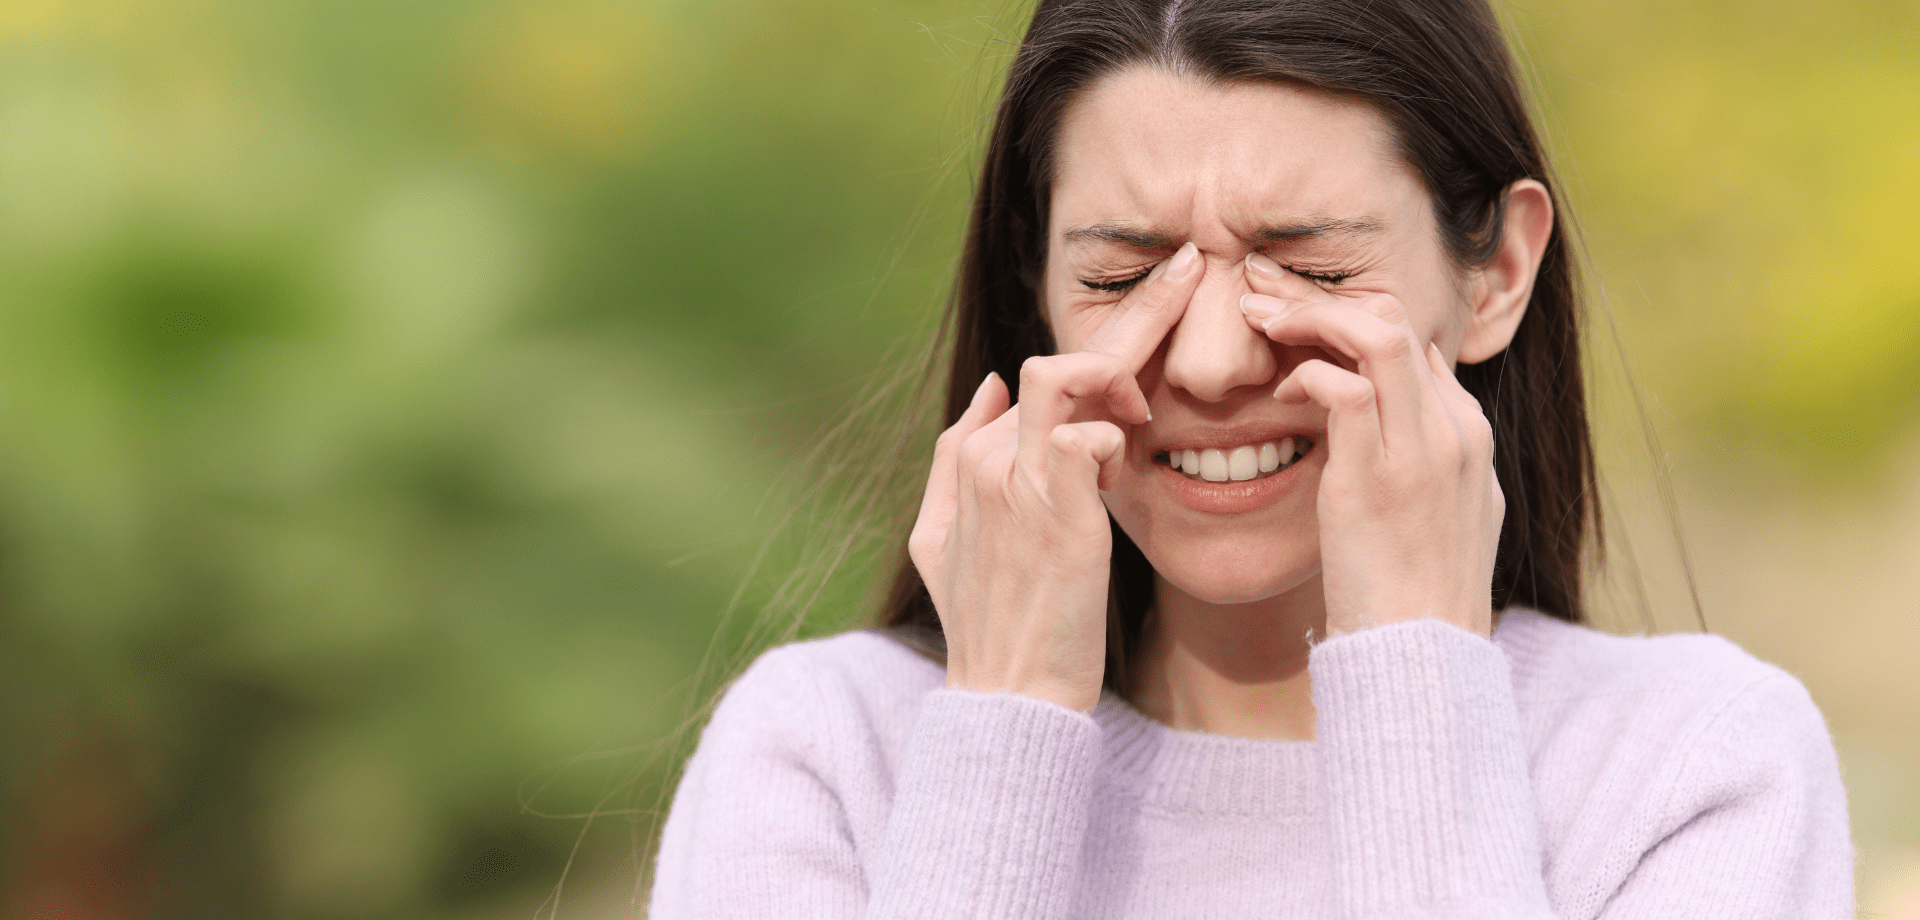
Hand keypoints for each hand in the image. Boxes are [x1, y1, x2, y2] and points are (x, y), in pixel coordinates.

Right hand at [908, 242, 1204, 712]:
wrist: (1008, 698)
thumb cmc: (993, 627)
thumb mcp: (944, 541)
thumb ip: (957, 457)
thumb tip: (993, 383)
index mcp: (973, 458)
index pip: (1044, 374)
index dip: (1106, 350)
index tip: (1160, 314)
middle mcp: (988, 459)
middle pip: (1061, 357)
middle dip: (1137, 307)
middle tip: (1194, 268)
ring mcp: (1015, 483)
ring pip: (1065, 377)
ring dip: (1122, 369)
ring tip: (1157, 400)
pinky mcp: (1052, 512)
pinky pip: (1084, 437)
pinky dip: (1114, 436)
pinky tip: (1133, 453)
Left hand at [1239, 253, 1500, 638]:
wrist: (1425, 659)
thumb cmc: (1415, 598)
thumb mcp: (1443, 518)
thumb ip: (1426, 460)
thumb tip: (1396, 416)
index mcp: (1468, 435)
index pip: (1413, 339)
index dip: (1350, 317)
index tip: (1296, 317)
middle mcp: (1454, 431)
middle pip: (1396, 318)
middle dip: (1323, 296)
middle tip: (1263, 294)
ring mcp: (1421, 451)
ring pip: (1376, 333)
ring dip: (1308, 313)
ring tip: (1260, 318)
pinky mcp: (1376, 479)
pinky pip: (1341, 388)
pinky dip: (1304, 374)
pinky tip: (1278, 393)